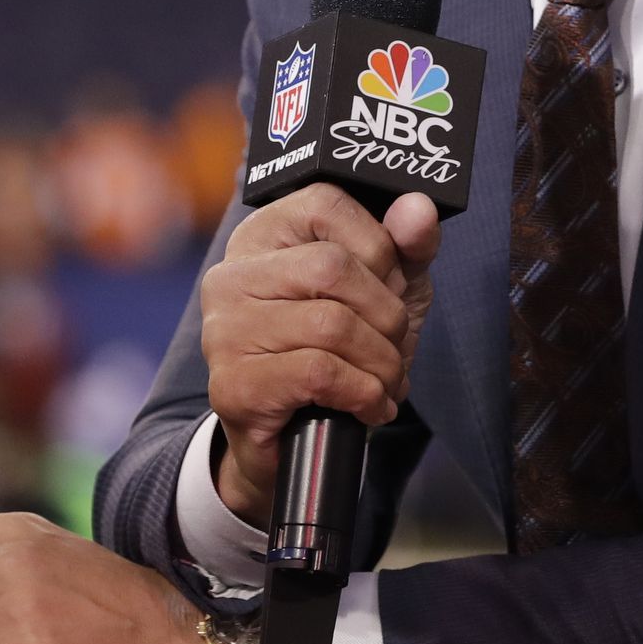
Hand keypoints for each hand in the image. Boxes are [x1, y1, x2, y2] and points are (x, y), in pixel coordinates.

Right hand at [200, 184, 440, 525]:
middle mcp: (232, 275)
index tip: (389, 286)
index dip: (378, 246)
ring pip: (331, 325)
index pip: (326, 204)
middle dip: (387, 314)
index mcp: (264, 235)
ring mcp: (225, 331)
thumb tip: (418, 208)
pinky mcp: (233, 385)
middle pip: (333, 267)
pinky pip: (320, 373)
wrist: (299, 440)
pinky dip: (363, 393)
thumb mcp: (387, 288)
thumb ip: (406, 244)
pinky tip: (368, 405)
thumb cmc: (340, 350)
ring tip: (385, 381)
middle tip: (394, 345)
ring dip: (381, 363)